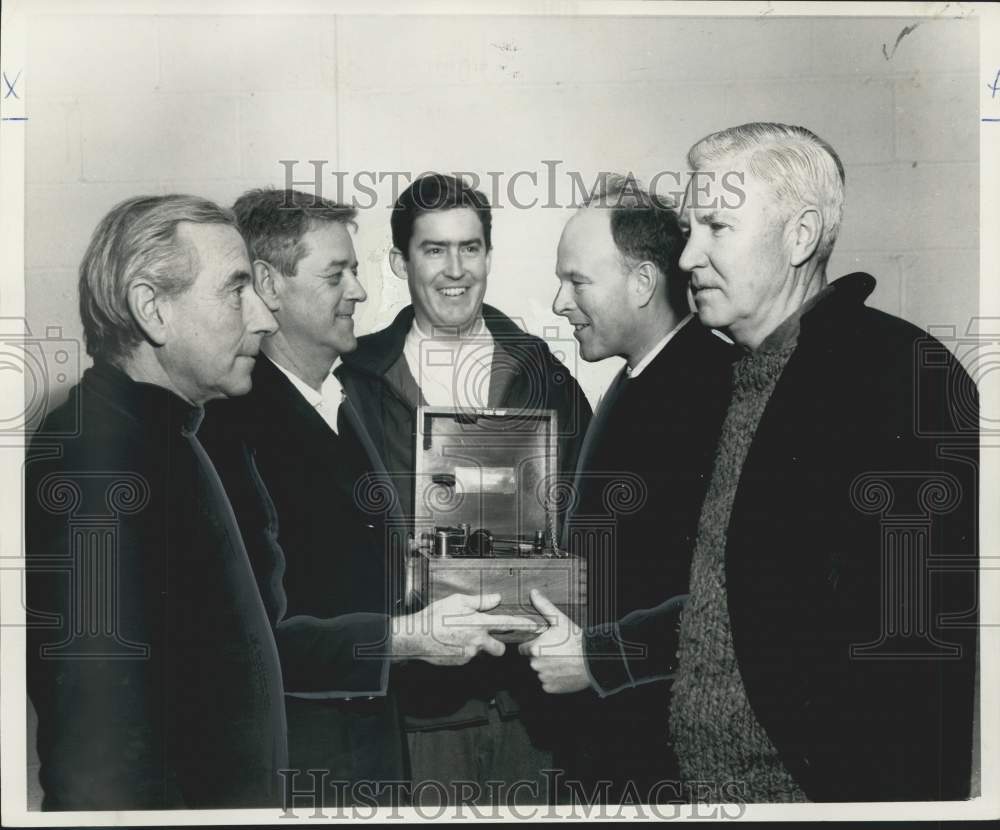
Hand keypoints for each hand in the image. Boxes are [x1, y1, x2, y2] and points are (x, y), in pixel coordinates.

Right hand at [391, 593, 539, 665]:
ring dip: (477, 647)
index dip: (523, 625)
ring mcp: (469, 654)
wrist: (416, 637)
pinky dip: (464, 651)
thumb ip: (480, 601)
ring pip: (481, 652)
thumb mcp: (457, 601)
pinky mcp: (460, 663)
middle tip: (487, 638)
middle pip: (500, 649)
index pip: (507, 624)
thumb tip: (496, 599)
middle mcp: (477, 641)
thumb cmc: (435, 616)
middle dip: (498, 645)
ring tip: (461, 638)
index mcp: (479, 623)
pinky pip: (468, 657)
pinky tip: (452, 644)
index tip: (535, 627)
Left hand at [519, 589, 590, 693]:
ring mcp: (543, 677)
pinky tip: (563, 671)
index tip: (543, 643)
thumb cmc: (576, 640)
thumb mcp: (560, 620)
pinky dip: (553, 679)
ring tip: (561, 660)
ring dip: (547, 667)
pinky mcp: (550, 688)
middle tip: (556, 651)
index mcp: (534, 648)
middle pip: (532, 660)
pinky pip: (547, 683)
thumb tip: (533, 593)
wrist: (593, 660)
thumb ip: (543, 606)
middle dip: (541, 656)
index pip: (523, 648)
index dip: (532, 644)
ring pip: (540, 671)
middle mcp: (535, 664)